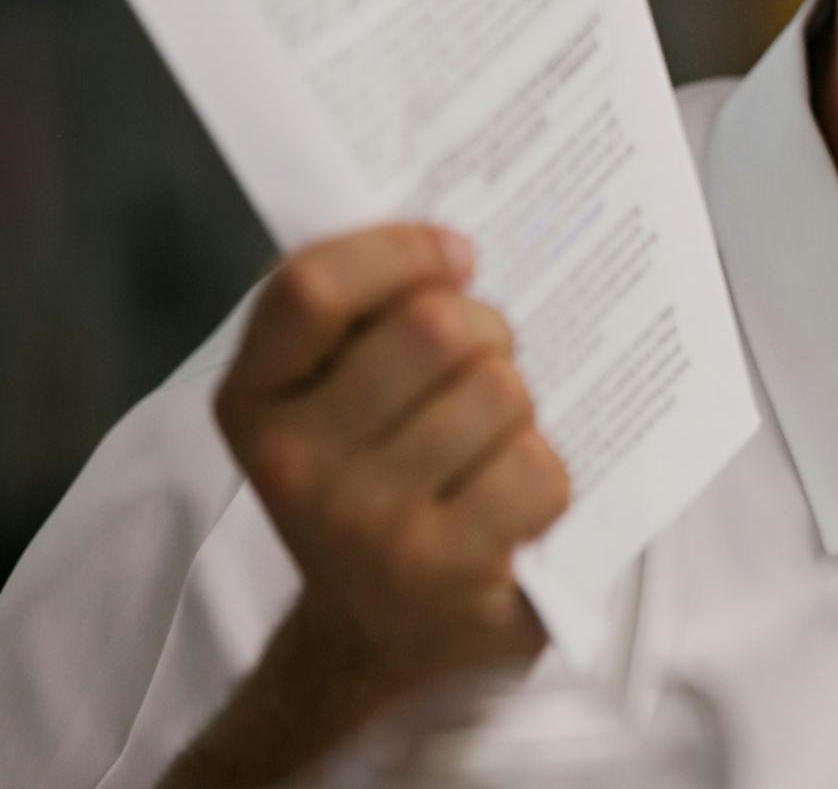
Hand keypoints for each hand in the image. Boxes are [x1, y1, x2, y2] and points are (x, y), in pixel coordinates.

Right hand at [213, 222, 569, 708]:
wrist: (376, 633)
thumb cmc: (376, 480)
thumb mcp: (334, 398)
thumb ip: (367, 317)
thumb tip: (457, 243)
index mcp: (252, 401)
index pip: (311, 287)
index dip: (399, 250)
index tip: (457, 254)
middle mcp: (292, 464)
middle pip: (435, 329)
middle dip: (487, 329)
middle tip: (487, 360)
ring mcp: (365, 524)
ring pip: (501, 392)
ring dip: (519, 407)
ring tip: (492, 441)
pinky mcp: (443, 570)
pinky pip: (539, 468)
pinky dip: (545, 475)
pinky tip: (512, 502)